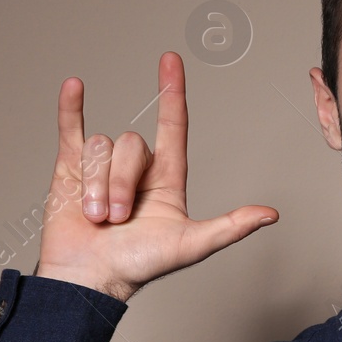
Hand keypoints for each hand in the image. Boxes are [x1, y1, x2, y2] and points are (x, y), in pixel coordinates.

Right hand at [33, 52, 277, 300]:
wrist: (89, 280)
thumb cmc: (139, 267)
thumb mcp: (190, 245)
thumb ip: (229, 227)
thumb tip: (271, 215)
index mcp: (166, 179)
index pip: (172, 124)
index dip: (172, 92)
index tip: (171, 60)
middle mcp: (136, 170)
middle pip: (132, 144)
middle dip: (122, 184)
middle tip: (117, 219)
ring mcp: (102, 168)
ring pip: (103, 147)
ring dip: (98, 185)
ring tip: (96, 218)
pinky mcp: (70, 170)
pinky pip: (72, 129)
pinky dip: (71, 108)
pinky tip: (74, 85)